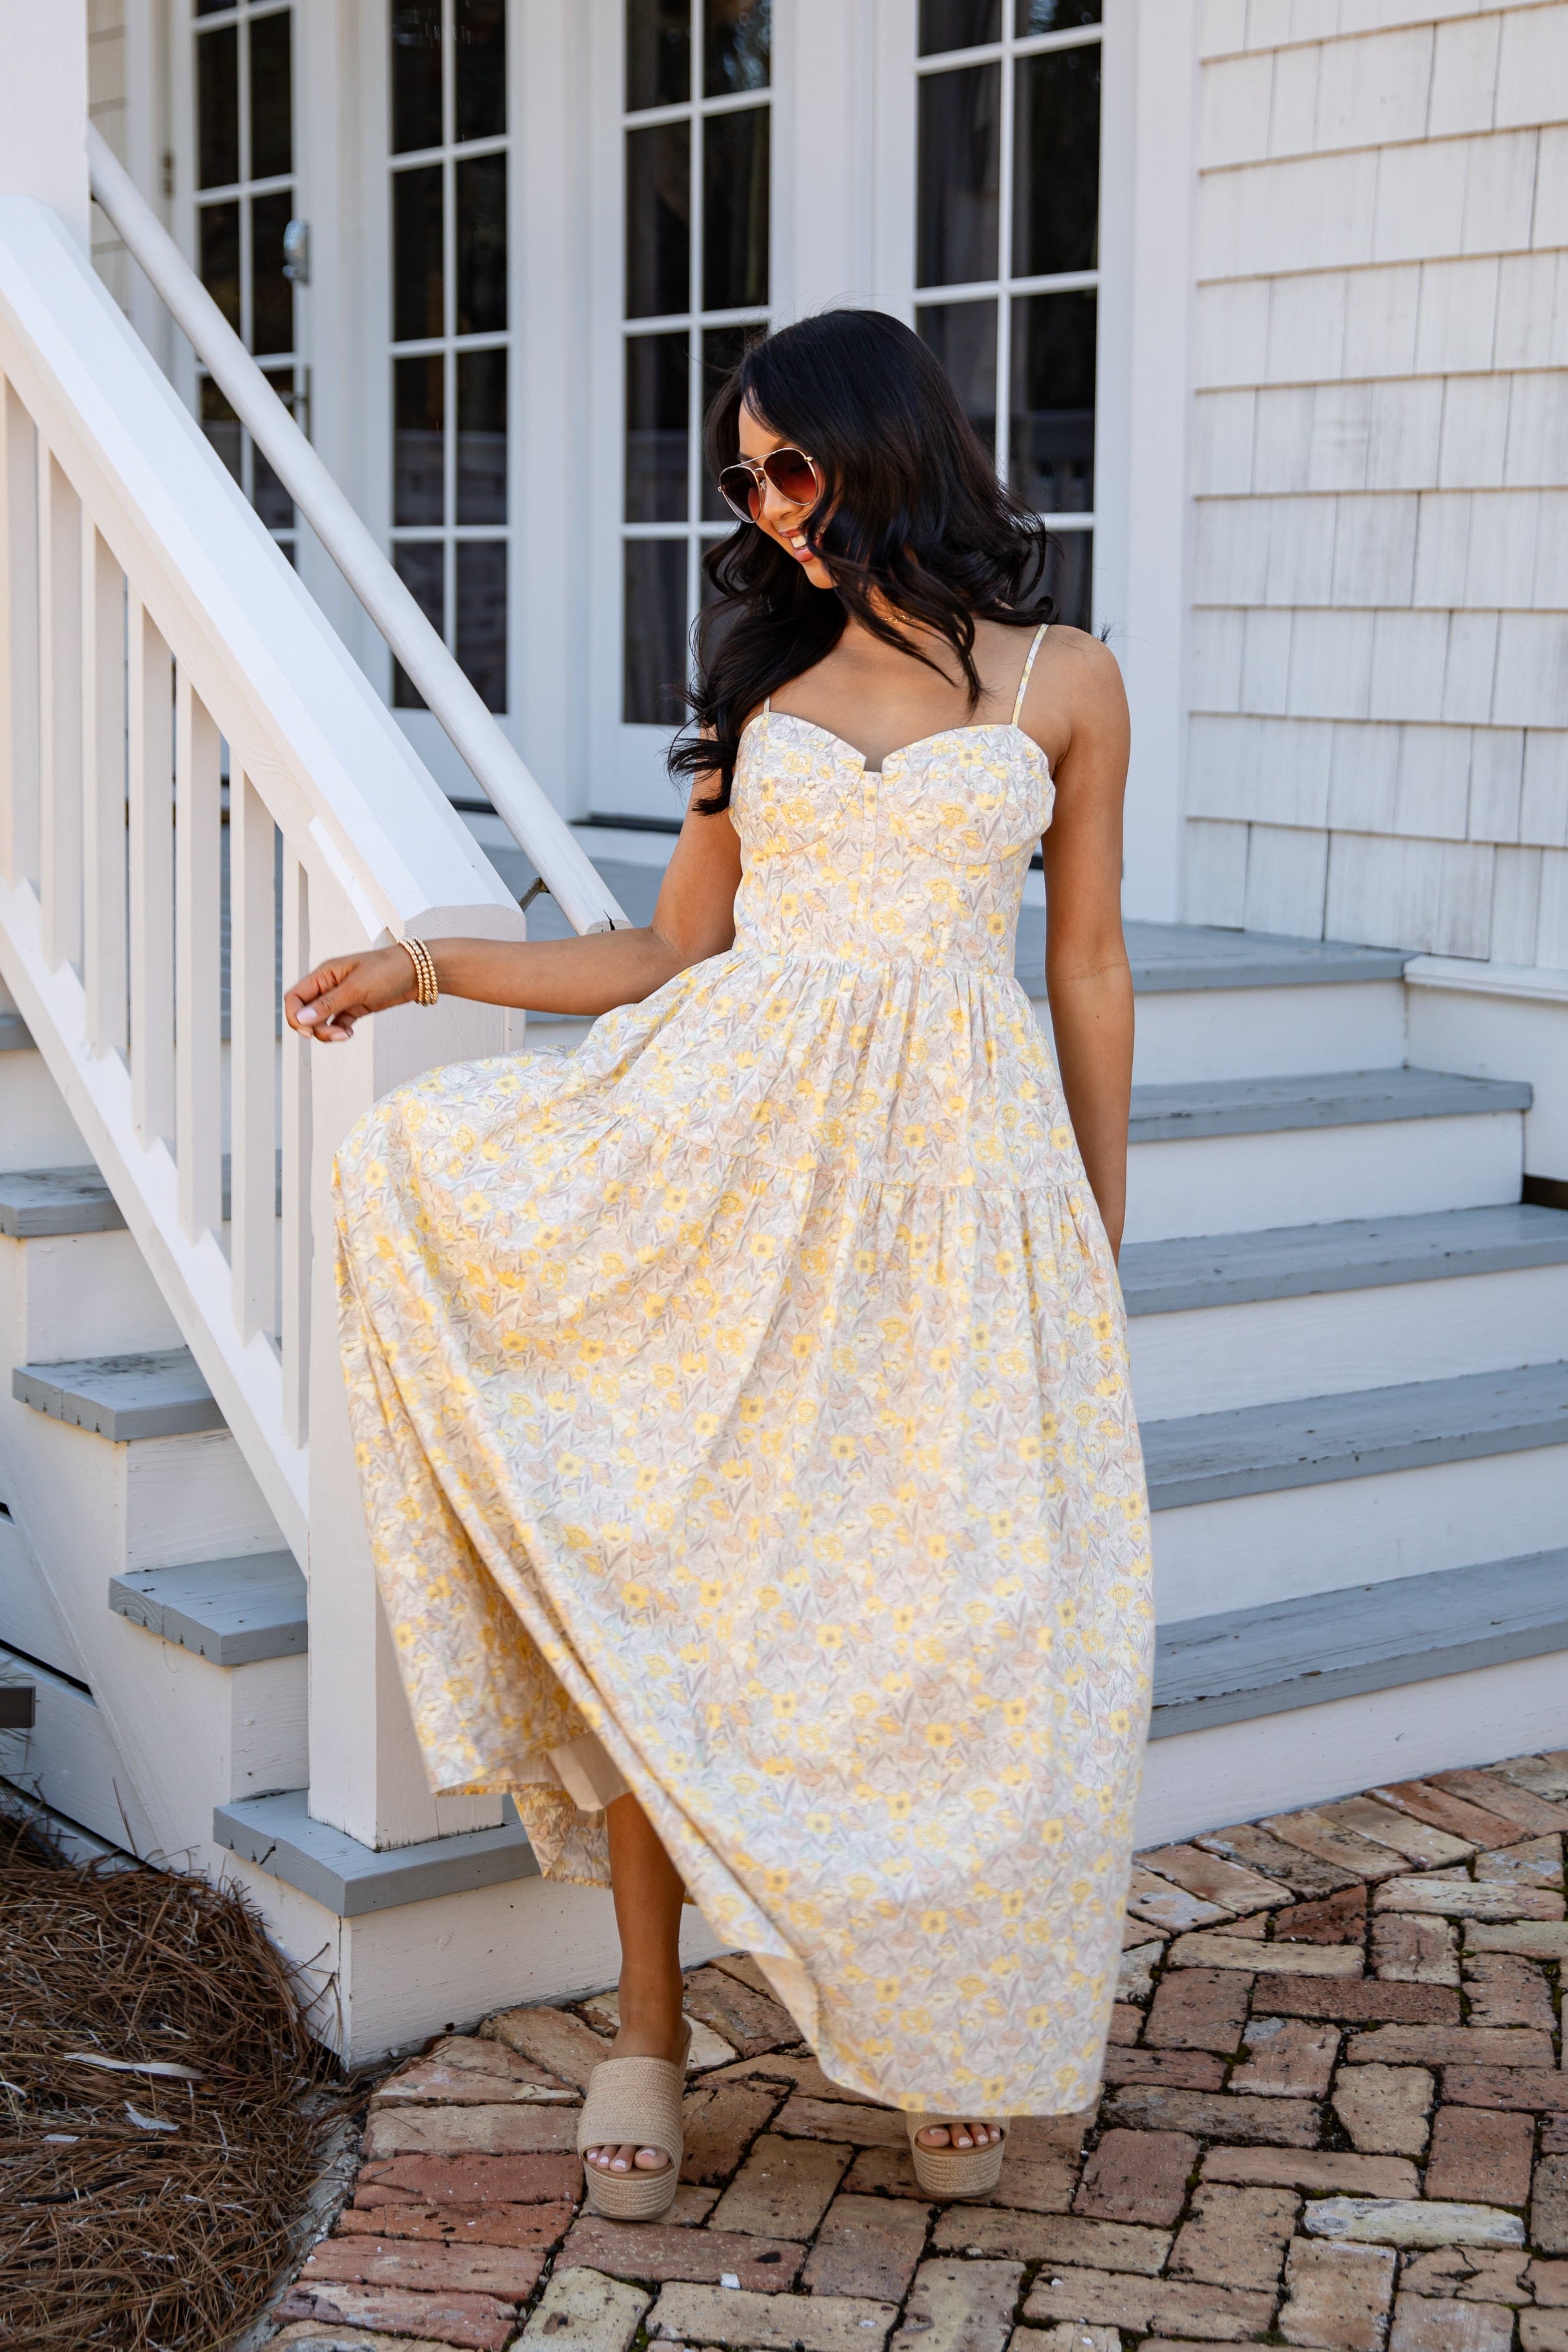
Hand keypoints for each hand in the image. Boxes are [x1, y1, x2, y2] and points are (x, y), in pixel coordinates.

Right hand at [285, 946, 416, 1041]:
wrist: (418, 973)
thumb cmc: (388, 970)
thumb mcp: (356, 988)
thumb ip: (328, 1004)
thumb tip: (301, 1019)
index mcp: (323, 974)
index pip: (294, 997)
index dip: (295, 1017)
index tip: (308, 1031)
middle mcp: (329, 985)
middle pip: (305, 1012)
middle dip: (314, 1028)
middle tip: (334, 1035)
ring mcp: (342, 997)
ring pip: (321, 1020)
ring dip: (327, 1032)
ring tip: (345, 1035)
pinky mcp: (355, 1006)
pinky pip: (337, 1023)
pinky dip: (339, 1031)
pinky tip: (349, 1033)